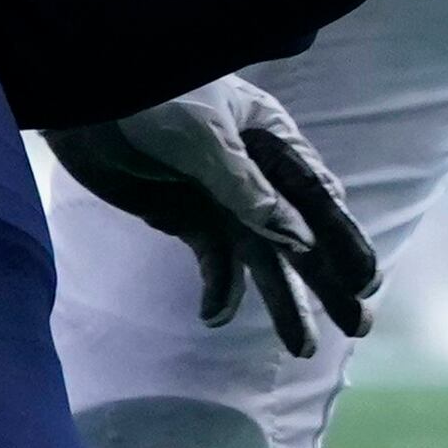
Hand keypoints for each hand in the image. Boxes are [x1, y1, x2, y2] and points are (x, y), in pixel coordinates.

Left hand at [46, 83, 378, 358]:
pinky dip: (218, 290)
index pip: (319, 199)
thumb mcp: (202, 137)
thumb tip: (299, 240)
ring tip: (304, 349)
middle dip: (329, 283)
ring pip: (264, 260)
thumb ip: (246, 187)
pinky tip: (215, 317)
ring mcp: (223, 203)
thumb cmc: (152, 98)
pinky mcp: (188, 222)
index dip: (344, 239)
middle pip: (302, 237)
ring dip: (284, 302)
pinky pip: (213, 263)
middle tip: (360, 325)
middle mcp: (258, 179)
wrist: (81, 100)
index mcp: (274, 145)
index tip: (365, 280)